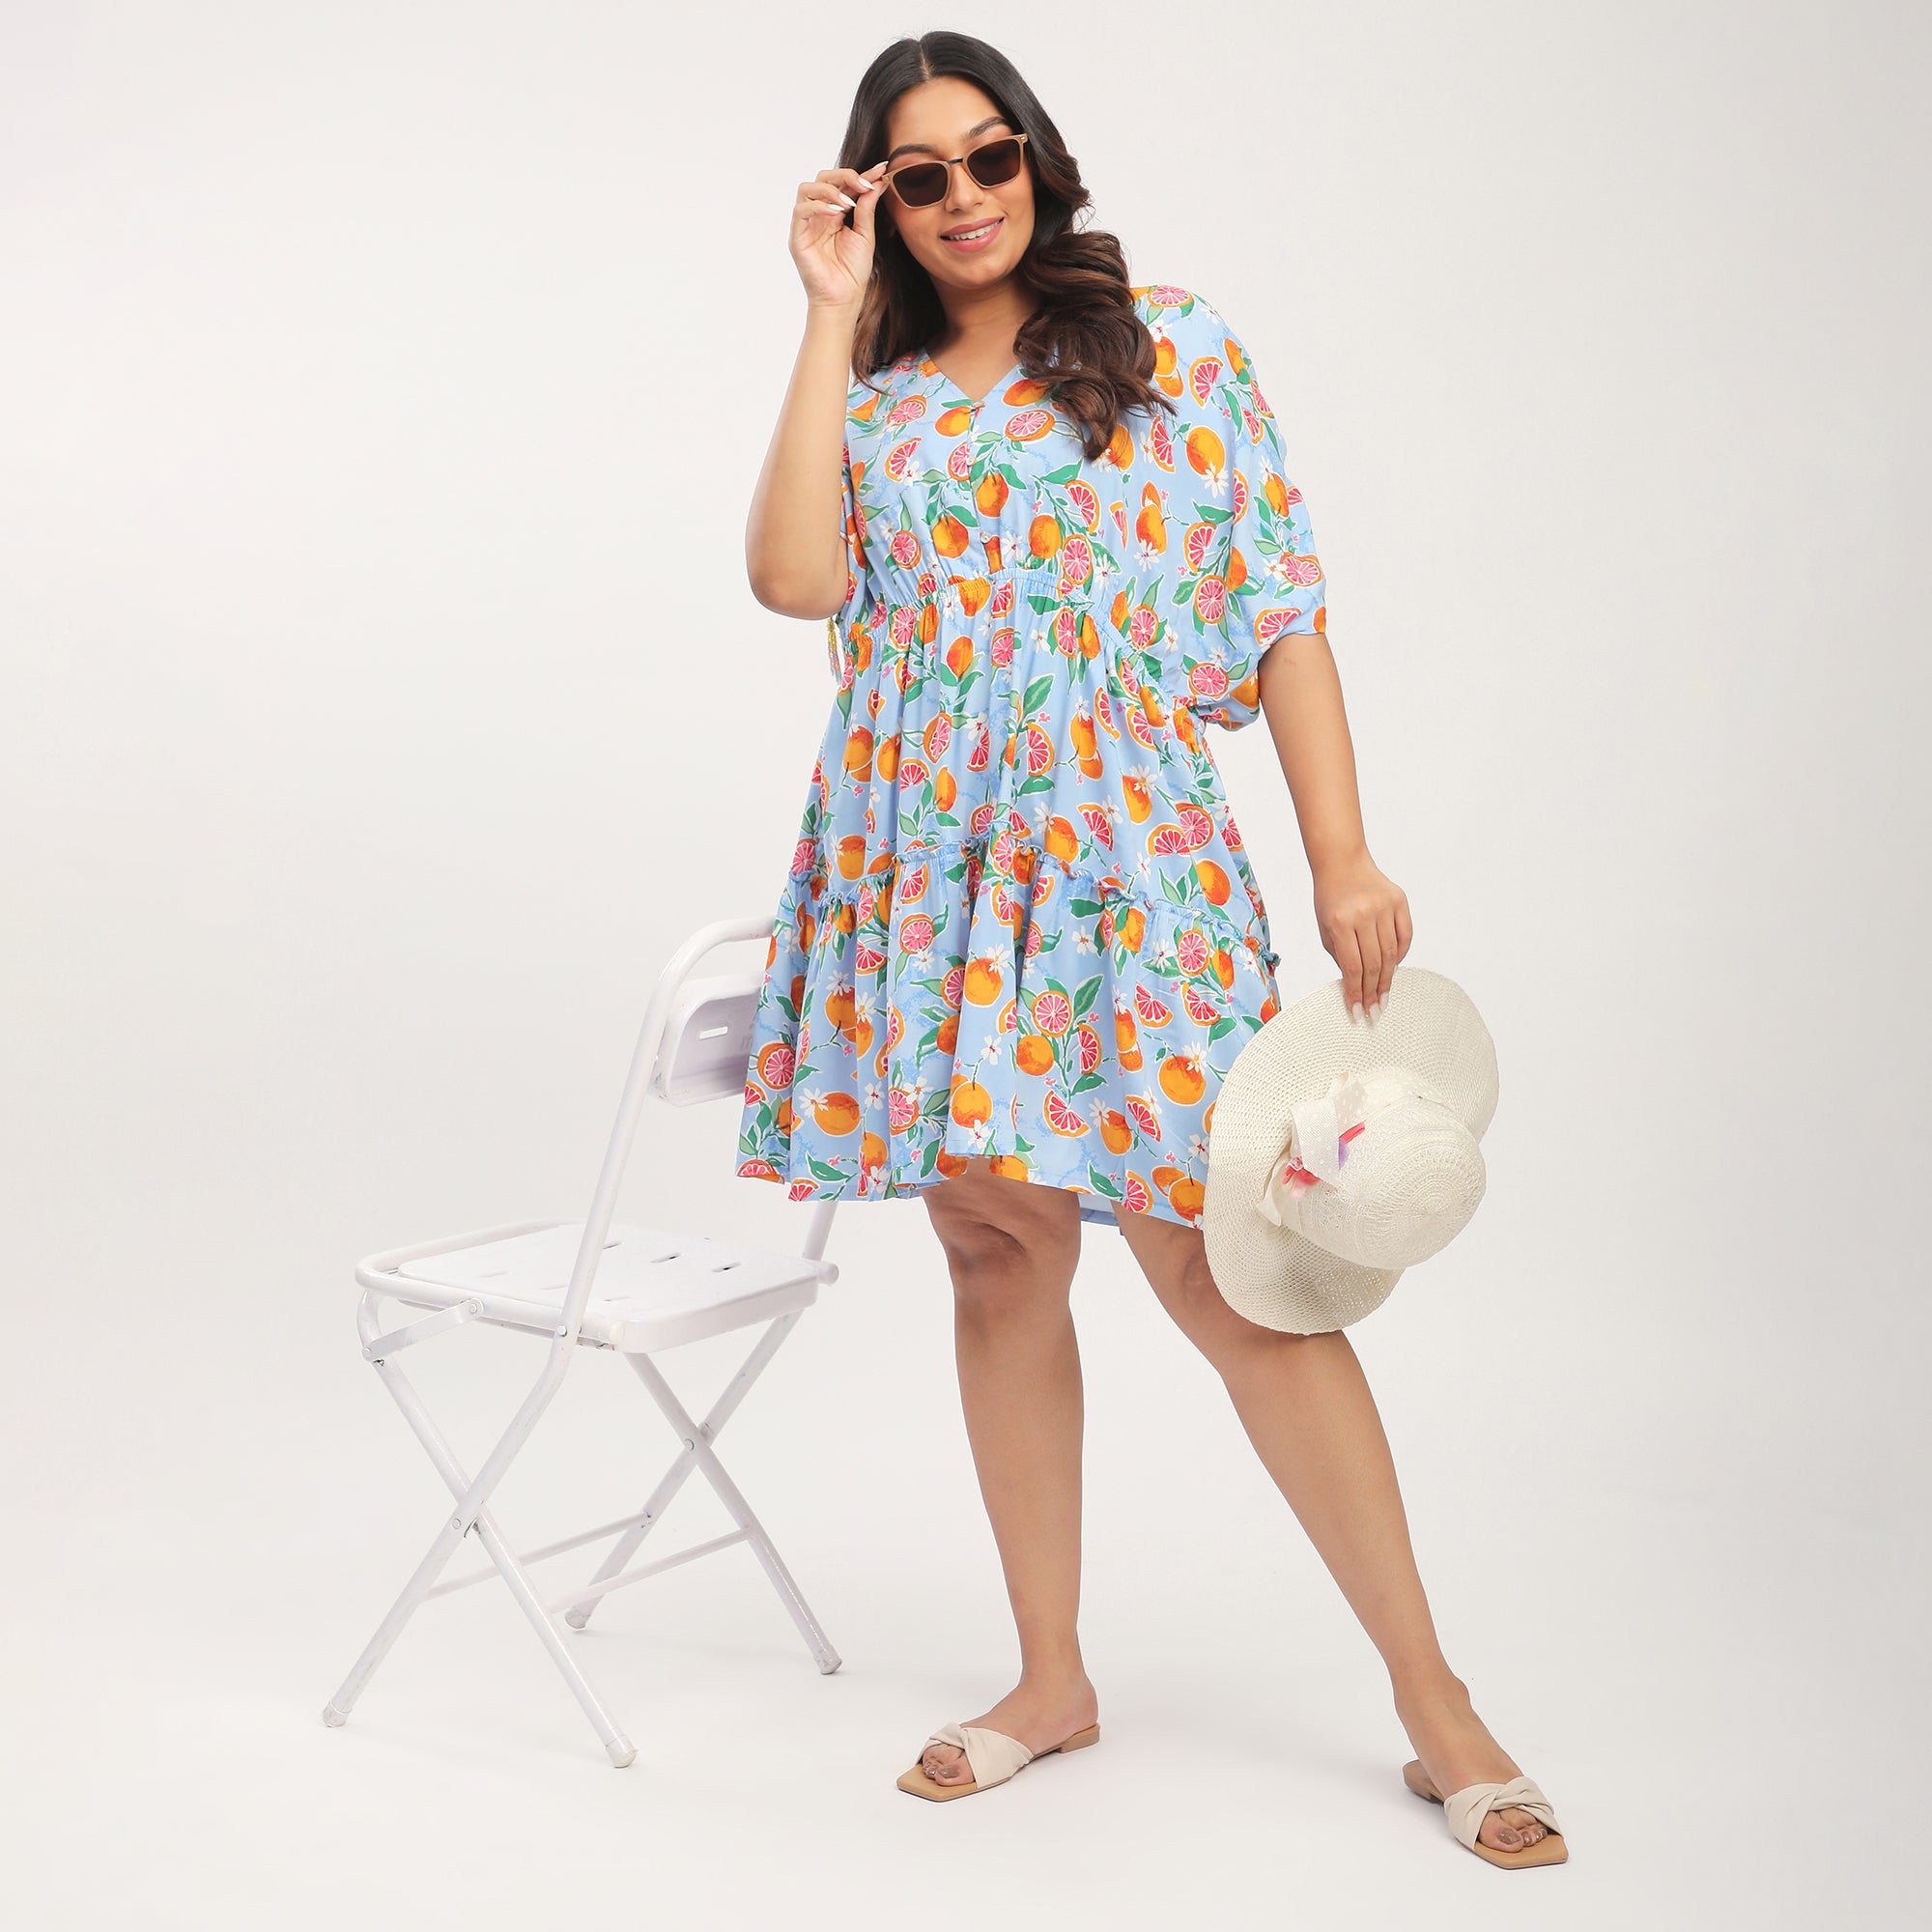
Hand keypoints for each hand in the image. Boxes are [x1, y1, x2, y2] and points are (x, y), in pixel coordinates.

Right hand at [790, 160, 888, 312]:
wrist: (844, 299)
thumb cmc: (853, 271)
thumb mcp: (865, 234)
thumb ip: (867, 207)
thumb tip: (878, 181)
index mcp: (835, 213)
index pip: (844, 184)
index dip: (861, 174)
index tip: (882, 169)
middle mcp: (819, 215)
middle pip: (823, 178)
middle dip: (845, 176)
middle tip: (864, 185)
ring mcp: (806, 225)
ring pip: (807, 189)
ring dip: (829, 189)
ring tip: (848, 203)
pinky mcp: (797, 237)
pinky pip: (800, 211)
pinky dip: (817, 206)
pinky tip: (834, 213)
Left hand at [1310, 849, 1411, 1021]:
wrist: (1342, 862)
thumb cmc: (1330, 897)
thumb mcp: (1324, 927)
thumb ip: (1340, 955)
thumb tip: (1355, 983)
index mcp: (1340, 922)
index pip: (1351, 966)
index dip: (1355, 992)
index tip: (1358, 1010)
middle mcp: (1364, 914)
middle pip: (1373, 963)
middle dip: (1373, 991)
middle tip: (1375, 1011)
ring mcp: (1384, 906)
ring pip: (1390, 952)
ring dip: (1387, 979)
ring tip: (1384, 997)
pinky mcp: (1400, 900)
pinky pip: (1404, 936)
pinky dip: (1400, 954)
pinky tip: (1393, 968)